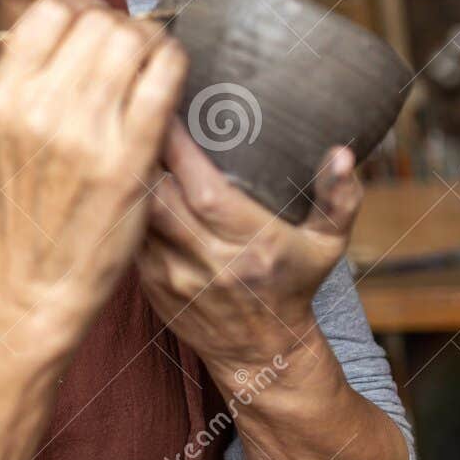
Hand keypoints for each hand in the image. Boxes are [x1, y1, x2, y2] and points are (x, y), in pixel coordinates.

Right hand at [0, 0, 188, 339]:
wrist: (39, 273)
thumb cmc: (25, 201)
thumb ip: (25, 77)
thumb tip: (74, 20)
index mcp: (5, 95)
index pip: (50, 11)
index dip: (81, 7)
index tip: (95, 21)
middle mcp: (41, 107)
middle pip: (97, 20)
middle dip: (121, 24)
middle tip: (132, 44)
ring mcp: (86, 131)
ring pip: (133, 39)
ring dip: (151, 38)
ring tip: (153, 57)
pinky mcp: (130, 155)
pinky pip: (164, 76)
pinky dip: (174, 61)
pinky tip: (171, 73)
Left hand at [135, 124, 360, 387]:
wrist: (261, 354)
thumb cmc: (293, 286)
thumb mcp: (327, 245)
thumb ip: (338, 197)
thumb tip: (343, 152)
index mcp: (250, 243)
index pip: (202, 188)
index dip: (177, 146)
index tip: (165, 105)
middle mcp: (207, 260)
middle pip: (156, 196)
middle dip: (140, 153)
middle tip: (131, 110)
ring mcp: (172, 274)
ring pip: (134, 215)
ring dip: (124, 176)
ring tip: (119, 135)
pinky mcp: (148, 283)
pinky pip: (126, 235)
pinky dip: (121, 206)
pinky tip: (116, 177)